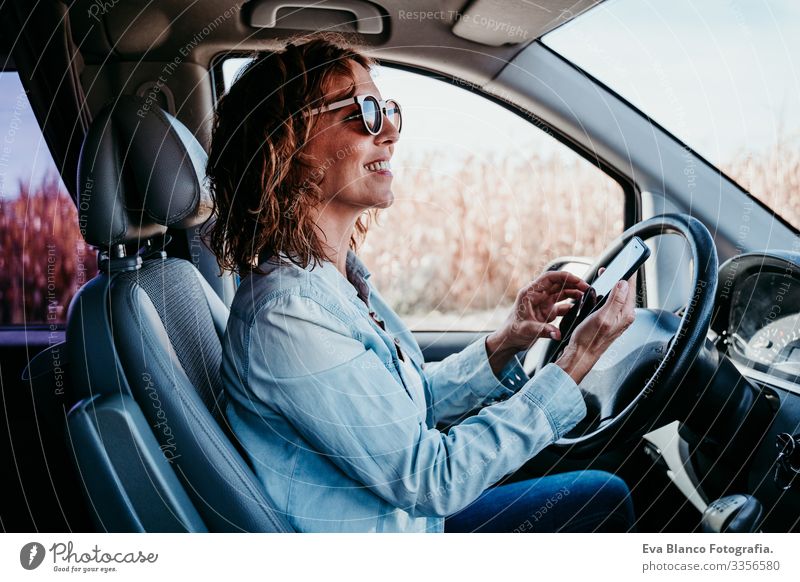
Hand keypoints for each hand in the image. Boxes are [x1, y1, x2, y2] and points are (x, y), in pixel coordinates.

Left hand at [486, 271, 589, 373]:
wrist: (510, 340)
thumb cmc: (513, 331)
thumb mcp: (527, 330)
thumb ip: (543, 330)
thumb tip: (557, 334)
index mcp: (530, 293)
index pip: (548, 278)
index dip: (563, 276)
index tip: (577, 280)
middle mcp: (537, 295)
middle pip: (558, 283)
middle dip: (573, 283)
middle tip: (587, 287)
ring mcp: (543, 302)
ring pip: (561, 292)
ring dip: (574, 292)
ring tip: (586, 295)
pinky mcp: (547, 311)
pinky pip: (562, 304)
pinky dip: (571, 305)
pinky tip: (579, 307)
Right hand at [555, 268, 636, 383]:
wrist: (581, 354)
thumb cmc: (589, 339)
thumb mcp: (603, 317)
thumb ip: (615, 300)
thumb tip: (623, 284)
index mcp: (625, 314)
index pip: (631, 288)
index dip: (629, 273)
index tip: (629, 261)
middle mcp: (624, 316)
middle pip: (626, 291)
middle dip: (620, 277)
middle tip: (612, 268)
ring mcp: (618, 318)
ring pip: (619, 296)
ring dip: (613, 285)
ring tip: (607, 276)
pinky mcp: (610, 320)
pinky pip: (613, 303)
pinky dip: (608, 294)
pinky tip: (601, 293)